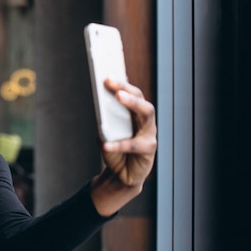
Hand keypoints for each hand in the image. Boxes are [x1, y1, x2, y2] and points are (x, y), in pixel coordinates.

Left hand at [91, 79, 156, 215]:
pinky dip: (118, 143)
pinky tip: (105, 144)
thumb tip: (101, 107)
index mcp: (135, 115)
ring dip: (132, 103)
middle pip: (141, 98)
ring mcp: (149, 134)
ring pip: (147, 113)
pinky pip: (133, 144)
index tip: (107, 74)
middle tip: (112, 81)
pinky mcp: (149, 150)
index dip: (121, 83)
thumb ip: (105, 121)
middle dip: (128, 88)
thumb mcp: (106, 134)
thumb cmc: (114, 151)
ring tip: (118, 96)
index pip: (131, 94)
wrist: (121, 176)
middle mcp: (146, 121)